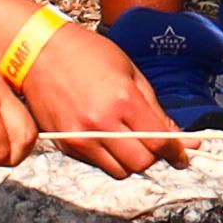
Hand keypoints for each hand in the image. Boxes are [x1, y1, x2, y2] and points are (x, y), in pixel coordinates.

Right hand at [19, 21, 179, 178]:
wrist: (38, 51)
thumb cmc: (86, 54)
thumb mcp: (131, 74)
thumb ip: (157, 111)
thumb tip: (184, 139)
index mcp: (122, 100)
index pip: (158, 142)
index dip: (176, 153)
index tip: (183, 155)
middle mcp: (101, 123)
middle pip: (141, 163)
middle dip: (153, 157)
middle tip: (154, 143)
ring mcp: (80, 137)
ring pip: (120, 171)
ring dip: (130, 160)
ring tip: (128, 138)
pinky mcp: (65, 144)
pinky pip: (97, 164)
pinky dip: (108, 157)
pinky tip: (106, 135)